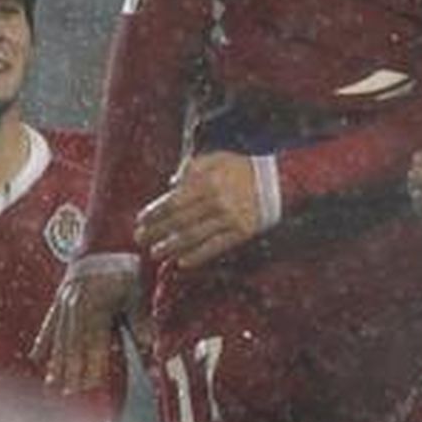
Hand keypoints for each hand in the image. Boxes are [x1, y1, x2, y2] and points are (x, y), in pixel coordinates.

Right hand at [31, 265, 137, 393]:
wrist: (107, 238)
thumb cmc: (126, 266)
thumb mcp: (137, 290)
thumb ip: (140, 319)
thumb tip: (148, 344)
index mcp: (95, 306)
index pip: (94, 343)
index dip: (93, 364)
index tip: (92, 384)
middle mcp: (76, 307)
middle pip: (73, 345)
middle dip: (72, 370)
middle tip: (69, 392)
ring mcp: (65, 303)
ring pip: (60, 338)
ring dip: (57, 361)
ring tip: (53, 382)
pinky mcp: (59, 298)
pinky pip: (49, 323)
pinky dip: (44, 340)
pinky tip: (37, 357)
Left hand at [134, 151, 262, 268]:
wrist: (281, 180)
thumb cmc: (245, 168)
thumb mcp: (218, 158)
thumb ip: (193, 166)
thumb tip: (172, 183)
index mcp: (209, 180)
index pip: (174, 200)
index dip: (154, 212)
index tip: (140, 221)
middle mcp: (217, 200)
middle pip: (179, 220)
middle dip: (157, 231)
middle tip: (140, 239)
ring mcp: (230, 217)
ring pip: (194, 236)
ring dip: (171, 246)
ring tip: (156, 253)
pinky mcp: (243, 231)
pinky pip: (216, 246)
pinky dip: (198, 255)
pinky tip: (182, 262)